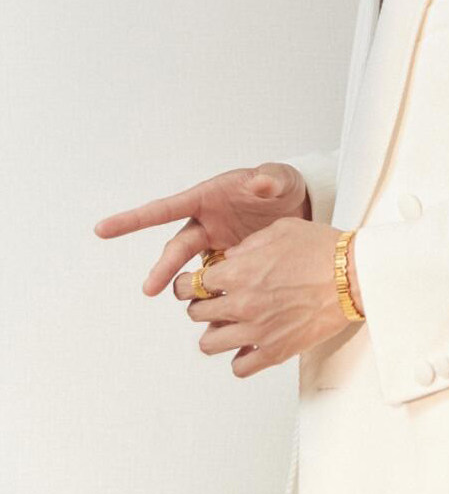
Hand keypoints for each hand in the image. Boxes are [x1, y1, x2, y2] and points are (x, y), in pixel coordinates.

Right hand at [93, 162, 311, 295]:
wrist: (300, 207)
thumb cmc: (282, 186)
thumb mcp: (278, 178)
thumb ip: (269, 180)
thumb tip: (261, 181)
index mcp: (206, 199)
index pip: (165, 209)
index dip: (134, 219)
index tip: (103, 229)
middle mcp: (205, 223)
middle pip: (177, 247)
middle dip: (163, 267)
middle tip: (150, 289)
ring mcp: (216, 245)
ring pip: (193, 269)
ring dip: (186, 287)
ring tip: (187, 306)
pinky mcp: (230, 263)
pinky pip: (215, 281)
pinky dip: (213, 296)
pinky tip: (214, 314)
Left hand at [172, 218, 359, 377]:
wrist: (352, 275)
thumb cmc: (322, 250)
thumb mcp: (279, 230)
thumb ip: (247, 245)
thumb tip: (230, 258)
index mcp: (238, 272)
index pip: (190, 285)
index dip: (186, 284)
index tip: (189, 285)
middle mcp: (242, 304)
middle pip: (196, 313)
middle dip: (201, 304)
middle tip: (212, 300)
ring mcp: (256, 331)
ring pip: (209, 344)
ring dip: (214, 332)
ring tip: (227, 324)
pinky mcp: (274, 351)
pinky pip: (239, 368)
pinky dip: (239, 358)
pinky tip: (248, 344)